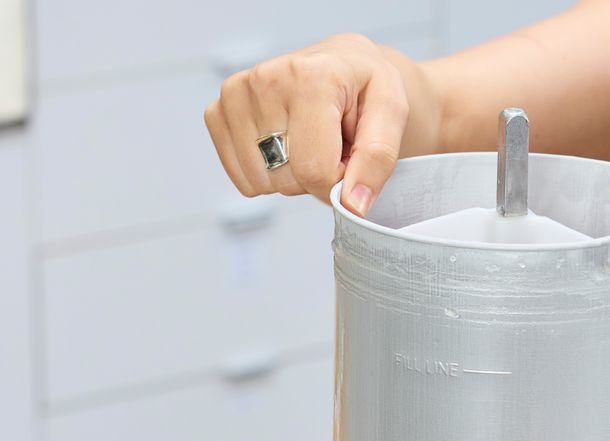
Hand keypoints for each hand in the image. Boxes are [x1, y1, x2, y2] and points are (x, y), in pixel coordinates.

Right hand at [205, 34, 416, 213]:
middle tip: (330, 144)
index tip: (349, 158)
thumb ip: (378, 160)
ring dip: (291, 175)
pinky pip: (242, 178)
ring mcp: (235, 95)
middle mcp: (265, 79)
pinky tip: (284, 143)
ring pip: (262, 183)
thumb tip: (352, 205)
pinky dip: (266, 174)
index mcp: (311, 76)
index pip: (315, 170)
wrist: (343, 66)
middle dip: (315, 176)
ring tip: (309, 140)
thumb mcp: (392, 115)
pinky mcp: (217, 111)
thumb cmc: (368, 91)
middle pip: (286, 179)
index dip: (338, 181)